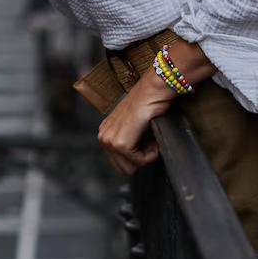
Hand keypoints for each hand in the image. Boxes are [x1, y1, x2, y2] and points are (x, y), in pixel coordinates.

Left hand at [97, 39, 215, 176]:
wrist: (153, 90)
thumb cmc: (150, 104)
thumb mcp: (135, 126)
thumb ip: (131, 141)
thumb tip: (138, 158)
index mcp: (106, 132)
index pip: (120, 162)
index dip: (138, 155)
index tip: (146, 139)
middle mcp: (104, 136)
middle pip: (123, 168)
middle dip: (140, 158)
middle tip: (149, 140)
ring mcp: (110, 140)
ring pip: (130, 167)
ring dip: (145, 156)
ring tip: (150, 138)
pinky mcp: (120, 143)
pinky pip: (138, 161)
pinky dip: (150, 154)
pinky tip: (151, 138)